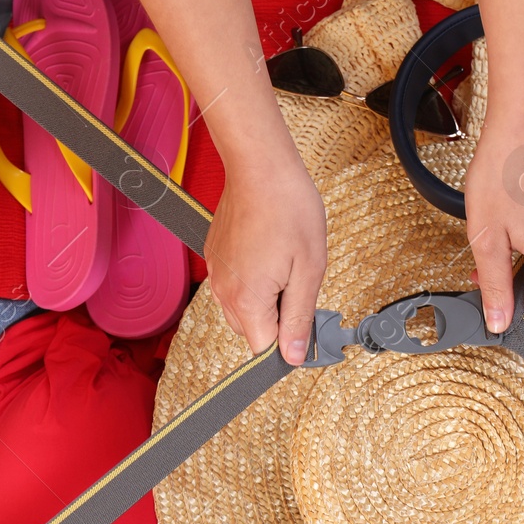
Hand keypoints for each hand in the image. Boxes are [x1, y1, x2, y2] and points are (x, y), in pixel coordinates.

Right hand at [204, 149, 327, 363]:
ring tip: (284, 263)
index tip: (304, 320)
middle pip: (252, 330)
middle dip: (277, 318)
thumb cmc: (289, 210)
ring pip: (242, 308)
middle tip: (298, 282)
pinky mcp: (214, 256)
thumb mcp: (309, 270)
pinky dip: (251, 280)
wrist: (261, 167)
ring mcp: (216, 273)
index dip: (288, 341)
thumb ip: (298, 318)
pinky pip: (234, 285)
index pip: (263, 348)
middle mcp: (223, 292)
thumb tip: (292, 356)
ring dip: (264, 299)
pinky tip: (269, 251)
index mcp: (247, 300)